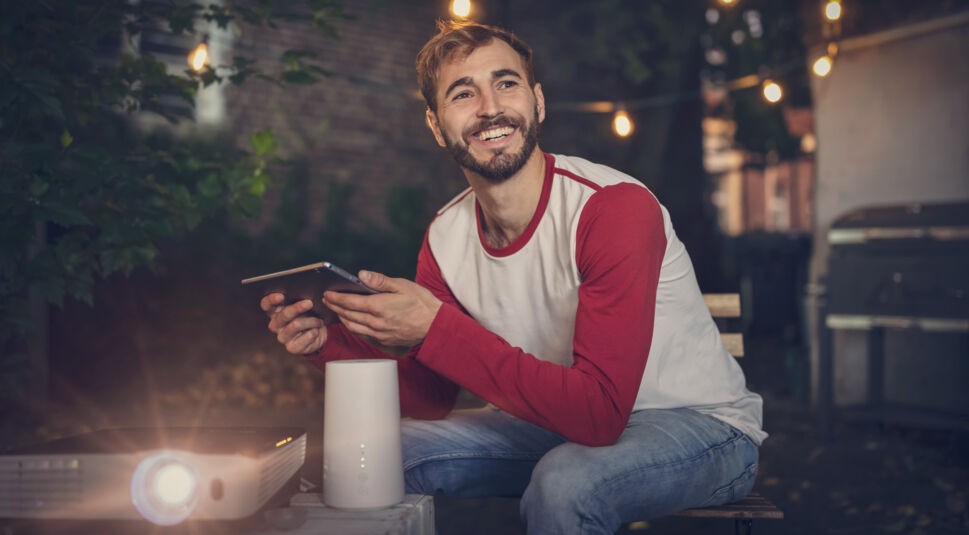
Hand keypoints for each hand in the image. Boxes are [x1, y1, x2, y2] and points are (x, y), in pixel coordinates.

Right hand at [261, 293, 326, 354]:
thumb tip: (304, 294)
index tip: (281, 296)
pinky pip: (305, 338)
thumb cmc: (309, 315)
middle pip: (282, 315)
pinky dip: (314, 332)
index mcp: (275, 312)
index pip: (266, 305)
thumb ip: (299, 299)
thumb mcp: (304, 305)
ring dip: (311, 321)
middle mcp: (276, 325)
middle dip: (297, 308)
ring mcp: (282, 337)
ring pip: (296, 325)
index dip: (271, 300)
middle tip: (309, 303)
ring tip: (319, 321)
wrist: (319, 333)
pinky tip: (316, 331)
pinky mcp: (291, 348)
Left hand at [323, 270, 441, 347]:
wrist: (435, 326)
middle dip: (335, 307)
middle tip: (327, 300)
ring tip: (336, 310)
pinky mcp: (383, 342)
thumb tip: (360, 275)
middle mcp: (376, 322)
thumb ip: (379, 281)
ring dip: (341, 318)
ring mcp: (379, 334)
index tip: (327, 293)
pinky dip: (352, 328)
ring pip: (352, 327)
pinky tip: (351, 322)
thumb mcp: (402, 285)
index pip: (349, 302)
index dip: (336, 297)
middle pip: (348, 315)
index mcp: (379, 306)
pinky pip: (362, 335)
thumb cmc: (421, 302)